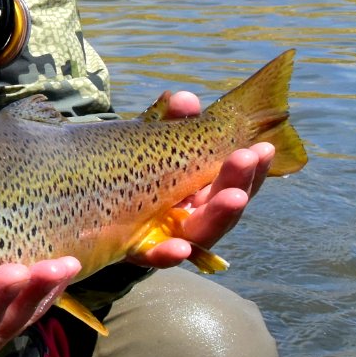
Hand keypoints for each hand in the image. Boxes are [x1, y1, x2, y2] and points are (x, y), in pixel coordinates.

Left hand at [129, 91, 275, 268]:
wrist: (92, 199)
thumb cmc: (133, 167)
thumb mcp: (153, 141)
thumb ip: (171, 123)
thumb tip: (184, 100)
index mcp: (204, 188)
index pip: (236, 179)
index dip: (252, 166)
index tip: (262, 147)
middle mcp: (194, 216)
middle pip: (223, 204)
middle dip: (239, 181)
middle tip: (247, 157)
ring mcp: (171, 237)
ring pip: (200, 232)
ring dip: (218, 215)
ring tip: (234, 197)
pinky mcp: (142, 252)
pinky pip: (156, 257)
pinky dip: (168, 254)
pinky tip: (179, 248)